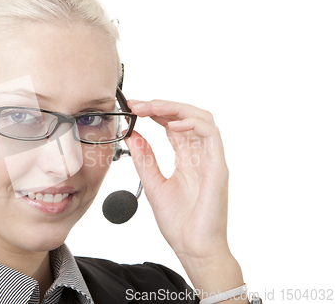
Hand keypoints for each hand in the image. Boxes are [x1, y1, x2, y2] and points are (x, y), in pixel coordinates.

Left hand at [124, 99, 230, 264]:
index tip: (133, 107)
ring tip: (152, 107)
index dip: (155, 112)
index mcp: (185, 160)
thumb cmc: (179, 222)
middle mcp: (199, 155)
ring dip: (175, 108)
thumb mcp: (153, 185)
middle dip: (161, 105)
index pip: (172, 126)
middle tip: (138, 104)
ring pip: (201, 118)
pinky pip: (211, 135)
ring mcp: (210, 159)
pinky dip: (192, 123)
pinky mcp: (218, 167)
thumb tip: (133, 135)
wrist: (193, 248)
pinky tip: (172, 124)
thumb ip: (145, 159)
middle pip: (185, 117)